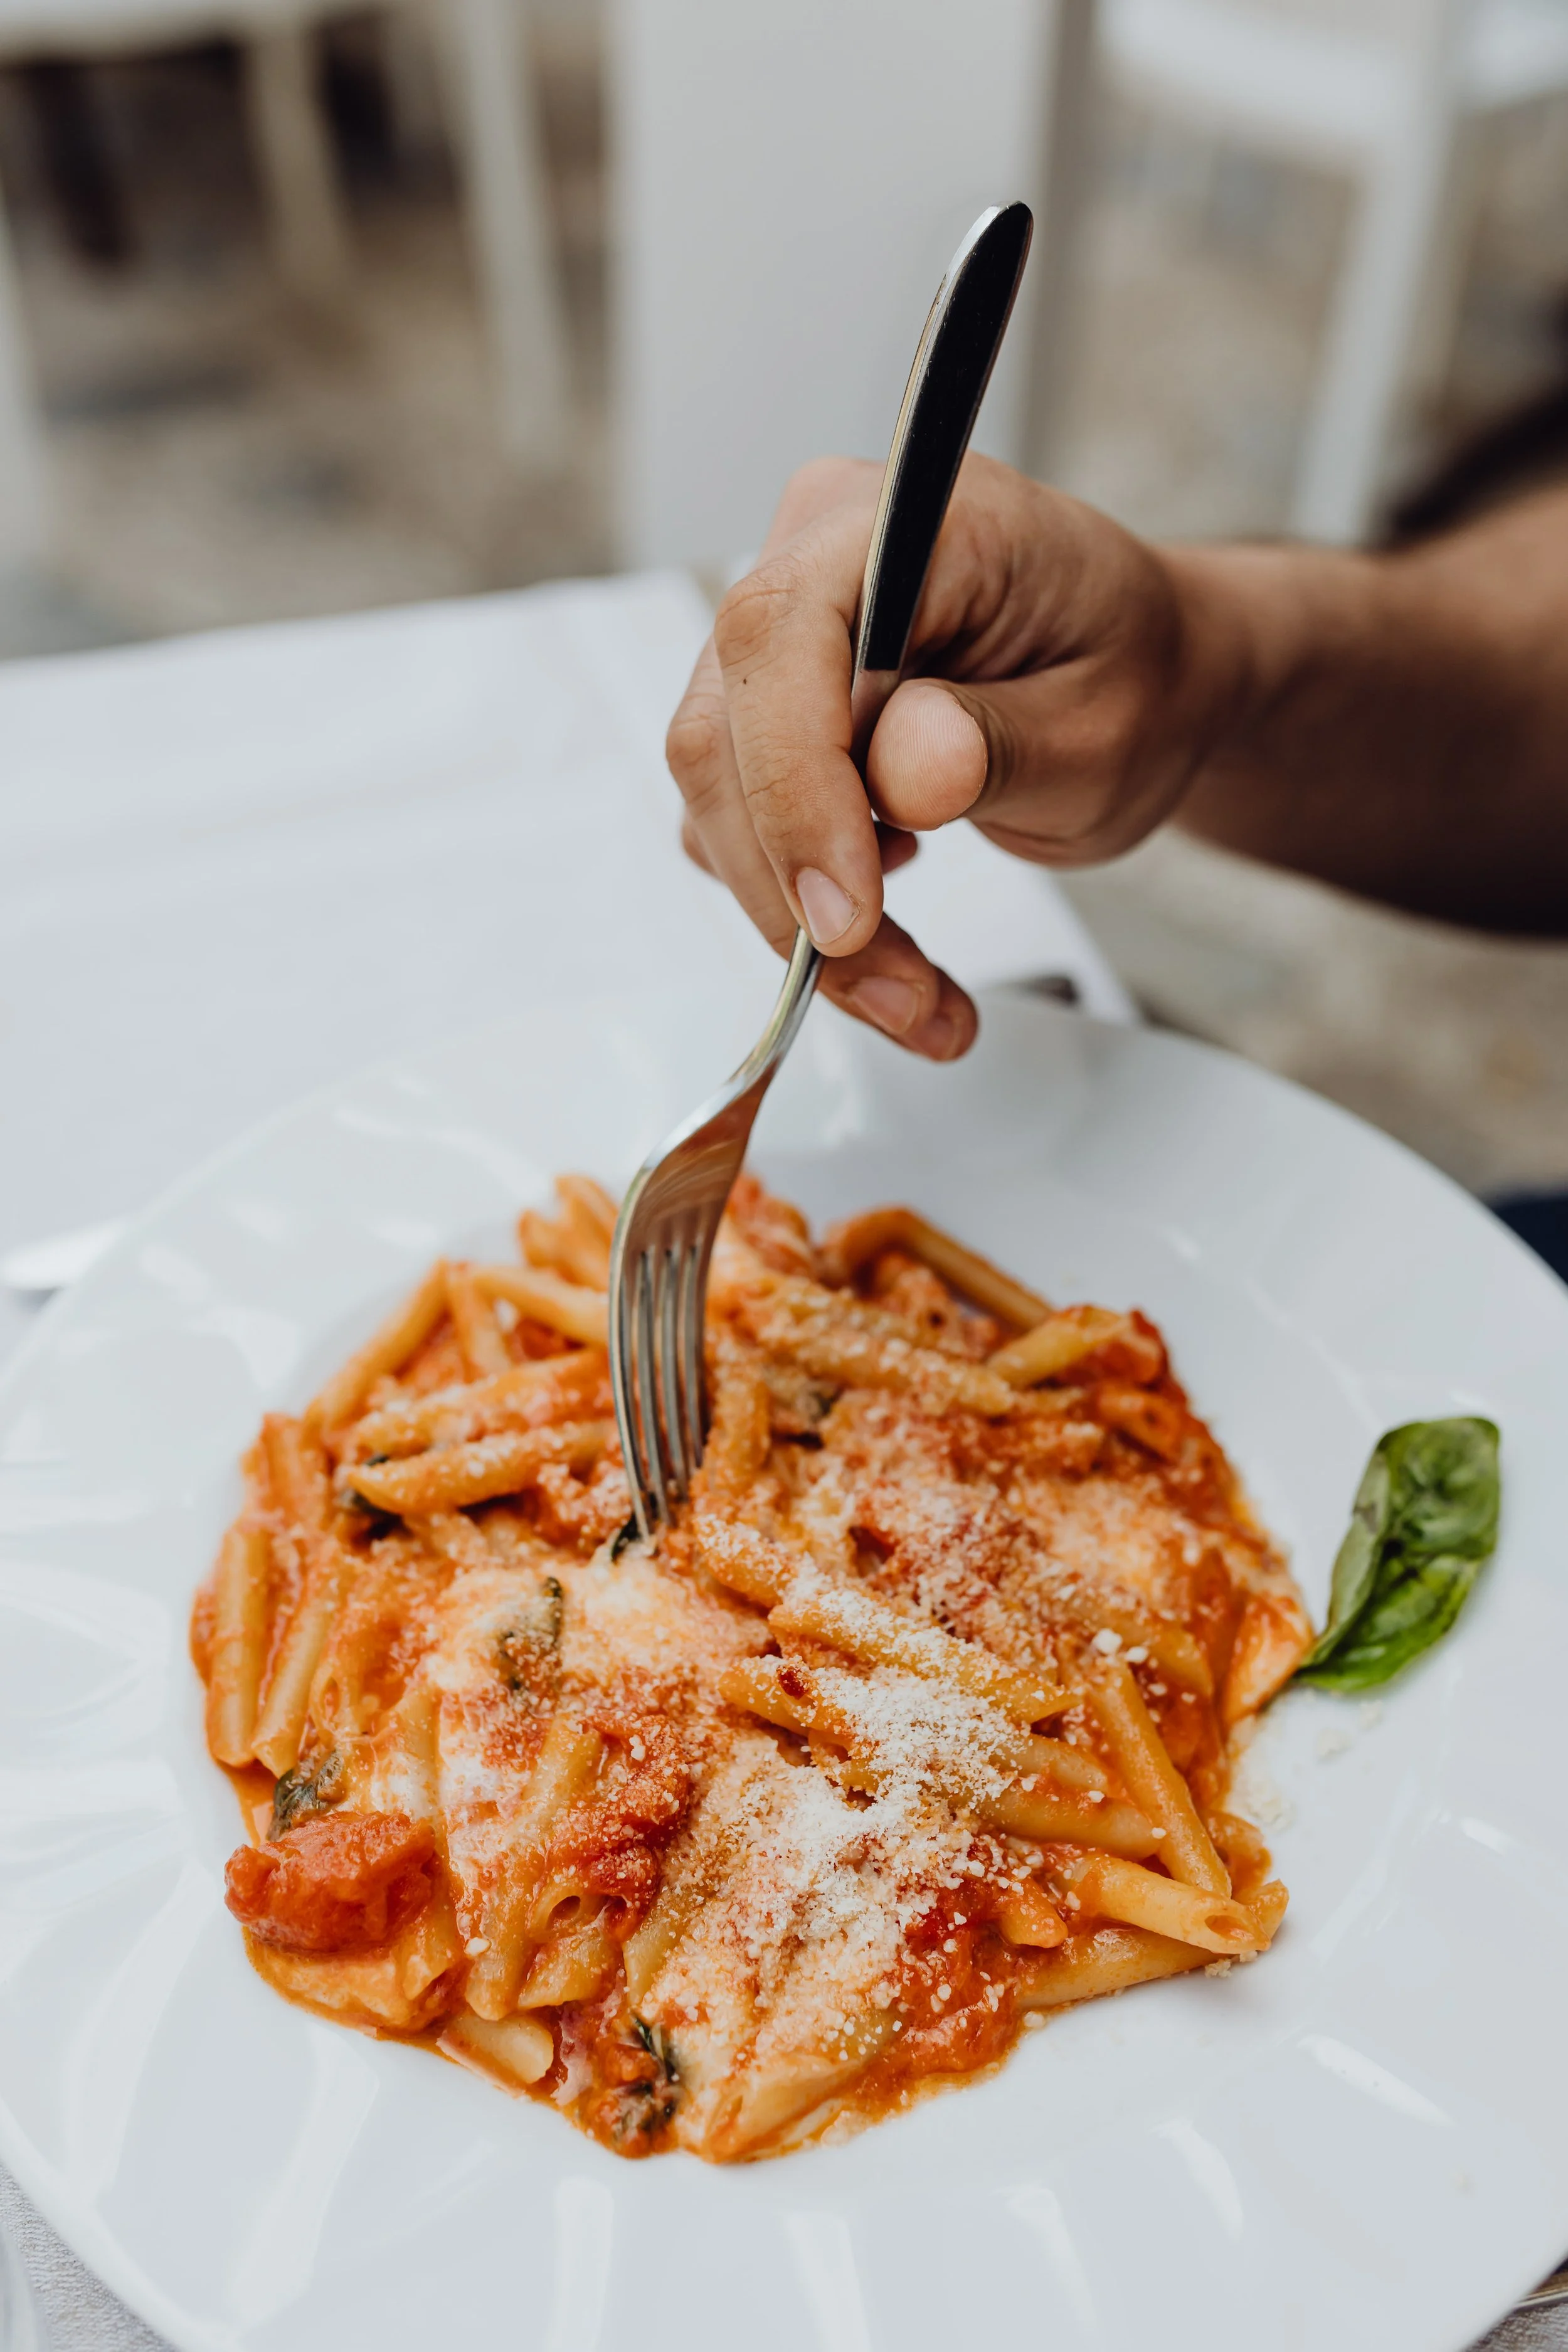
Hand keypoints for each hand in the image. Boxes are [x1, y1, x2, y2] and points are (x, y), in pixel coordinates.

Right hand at [666, 452, 1243, 1055]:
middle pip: (726, 731)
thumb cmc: (1135, 679)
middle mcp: (817, 553)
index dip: (793, 786)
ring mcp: (781, 636)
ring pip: (718, 795)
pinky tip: (884, 937)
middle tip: (901, 998)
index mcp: (912, 513)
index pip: (781, 635)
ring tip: (915, 996)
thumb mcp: (1108, 727)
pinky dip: (797, 910)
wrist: (1144, 683)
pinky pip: (736, 823)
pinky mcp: (765, 712)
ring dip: (798, 923)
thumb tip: (899, 775)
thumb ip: (1000, 746)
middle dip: (796, 890)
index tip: (846, 918)